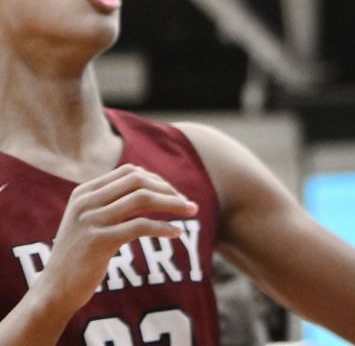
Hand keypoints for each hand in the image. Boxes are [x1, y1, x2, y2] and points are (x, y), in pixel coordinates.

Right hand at [37, 165, 197, 313]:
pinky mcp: (99, 241)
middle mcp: (86, 202)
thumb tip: (157, 185)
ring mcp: (91, 221)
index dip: (157, 179)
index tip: (174, 193)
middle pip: (139, 182)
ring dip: (174, 204)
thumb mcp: (92, 221)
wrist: (55, 289)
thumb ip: (114, 202)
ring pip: (143, 199)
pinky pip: (141, 226)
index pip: (129, 173)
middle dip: (169, 190)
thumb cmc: (81, 254)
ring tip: (192, 212)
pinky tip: (177, 233)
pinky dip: (163, 228)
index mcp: (84, 192)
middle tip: (189, 204)